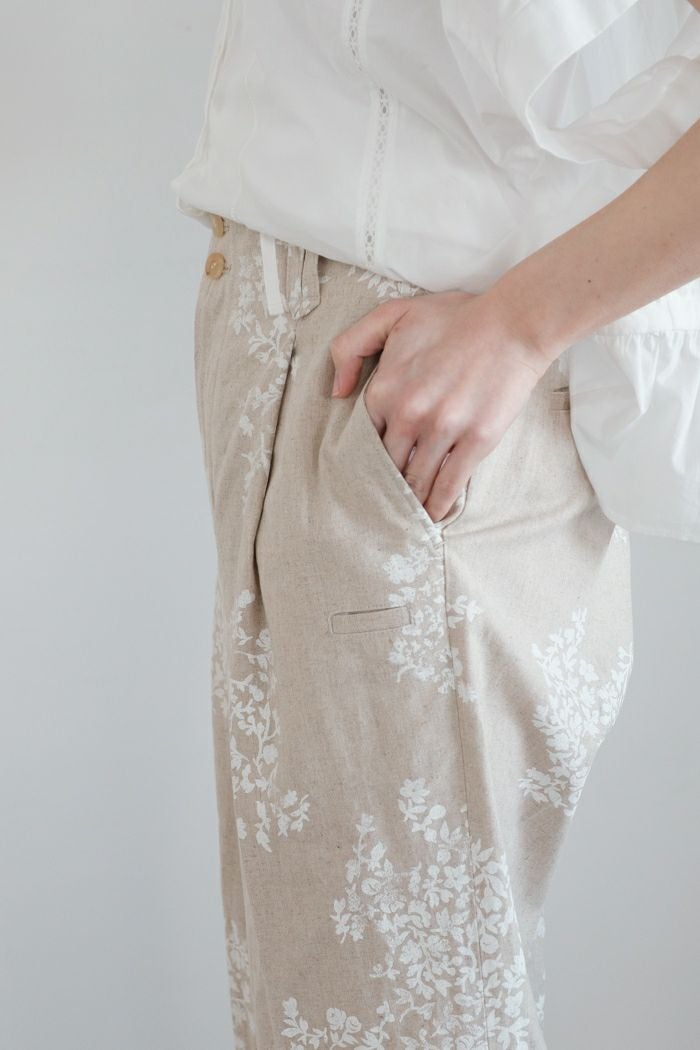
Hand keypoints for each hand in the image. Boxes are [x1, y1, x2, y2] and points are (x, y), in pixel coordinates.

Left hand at [329, 288, 550, 522]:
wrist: (512, 324)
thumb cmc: (455, 318)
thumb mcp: (392, 315)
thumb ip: (351, 346)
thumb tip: (337, 392)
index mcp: (385, 389)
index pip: (363, 438)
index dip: (362, 459)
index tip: (361, 476)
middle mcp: (409, 414)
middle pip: (387, 465)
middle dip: (382, 486)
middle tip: (377, 506)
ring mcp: (443, 430)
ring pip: (416, 480)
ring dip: (408, 502)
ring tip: (402, 518)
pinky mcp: (475, 441)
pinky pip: (449, 484)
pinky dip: (437, 505)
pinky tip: (431, 518)